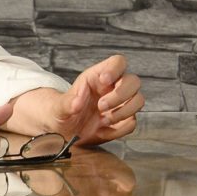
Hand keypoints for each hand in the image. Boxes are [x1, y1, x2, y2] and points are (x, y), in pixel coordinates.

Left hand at [12, 55, 144, 146]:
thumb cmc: (61, 113)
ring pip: (138, 100)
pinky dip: (120, 128)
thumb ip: (67, 103)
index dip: (115, 69)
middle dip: (120, 95)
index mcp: (98, 77)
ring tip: (103, 120)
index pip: (117, 62)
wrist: (63, 132)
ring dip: (123, 112)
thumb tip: (77, 101)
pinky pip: (132, 122)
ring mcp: (120, 105)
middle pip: (133, 81)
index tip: (104, 81)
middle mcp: (112, 88)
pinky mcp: (122, 121)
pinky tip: (104, 129)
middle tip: (101, 107)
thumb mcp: (58, 108)